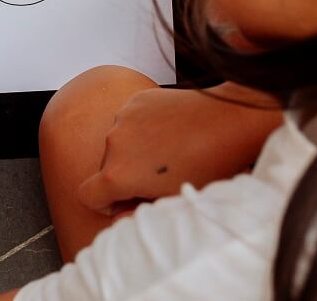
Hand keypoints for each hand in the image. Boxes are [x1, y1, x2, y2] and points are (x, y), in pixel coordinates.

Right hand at [76, 86, 283, 216]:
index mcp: (118, 174)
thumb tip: (120, 217)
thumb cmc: (208, 166)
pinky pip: (130, 120)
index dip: (104, 204)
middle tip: (157, 179)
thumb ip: (138, 213)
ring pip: (118, 143)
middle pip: (105, 168)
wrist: (228, 122)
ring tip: (168, 153)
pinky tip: (169, 132)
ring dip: (133, 151)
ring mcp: (123, 117)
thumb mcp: (174, 200)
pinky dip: (142, 129)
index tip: (124, 201)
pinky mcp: (137, 100)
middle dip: (123, 175)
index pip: (87, 195)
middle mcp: (113, 143)